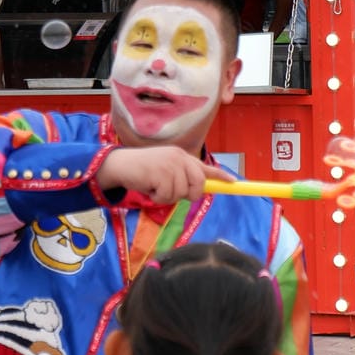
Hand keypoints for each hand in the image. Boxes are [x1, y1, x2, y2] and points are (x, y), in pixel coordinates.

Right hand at [98, 146, 225, 207]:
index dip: (221, 177)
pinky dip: (157, 197)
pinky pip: (167, 196)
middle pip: (198, 185)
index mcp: (182, 156)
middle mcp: (179, 158)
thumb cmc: (142, 170)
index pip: (205, 167)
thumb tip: (197, 191)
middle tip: (169, 192)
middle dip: (187, 194)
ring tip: (154, 186)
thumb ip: (181, 177)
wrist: (120, 165)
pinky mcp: (161, 174)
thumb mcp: (165, 169)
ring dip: (166, 196)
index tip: (234, 183)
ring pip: (181, 194)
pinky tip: (148, 186)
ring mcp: (171, 165)